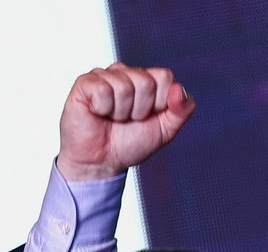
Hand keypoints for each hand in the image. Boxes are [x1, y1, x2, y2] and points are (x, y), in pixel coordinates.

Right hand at [57, 63, 195, 180]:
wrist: (102, 161)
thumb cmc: (131, 143)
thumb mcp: (166, 130)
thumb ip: (182, 110)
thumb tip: (179, 89)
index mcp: (148, 81)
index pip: (165, 77)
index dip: (160, 102)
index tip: (149, 116)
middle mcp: (126, 74)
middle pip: (146, 82)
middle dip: (140, 110)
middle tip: (129, 120)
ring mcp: (105, 76)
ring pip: (125, 86)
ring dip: (121, 112)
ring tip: (113, 118)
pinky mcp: (85, 83)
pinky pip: (103, 90)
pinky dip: (103, 109)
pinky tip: (98, 112)